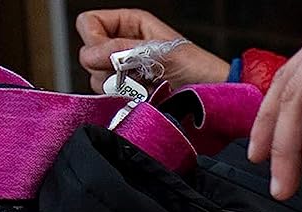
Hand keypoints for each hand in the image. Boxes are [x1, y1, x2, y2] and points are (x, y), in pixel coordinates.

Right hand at [76, 10, 230, 92]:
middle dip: (108, 66)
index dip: (93, 40)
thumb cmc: (197, 69)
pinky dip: (125, 98)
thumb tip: (88, 56)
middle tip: (136, 73)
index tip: (112, 55)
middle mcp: (122, 44)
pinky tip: (145, 97)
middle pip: (88, 53)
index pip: (87, 23)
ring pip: (96, 77)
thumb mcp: (158, 53)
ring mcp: (125, 70)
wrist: (214, 97)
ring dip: (119, 85)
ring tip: (146, 86)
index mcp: (128, 23)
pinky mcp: (130, 93)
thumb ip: (121, 51)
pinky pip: (111, 96)